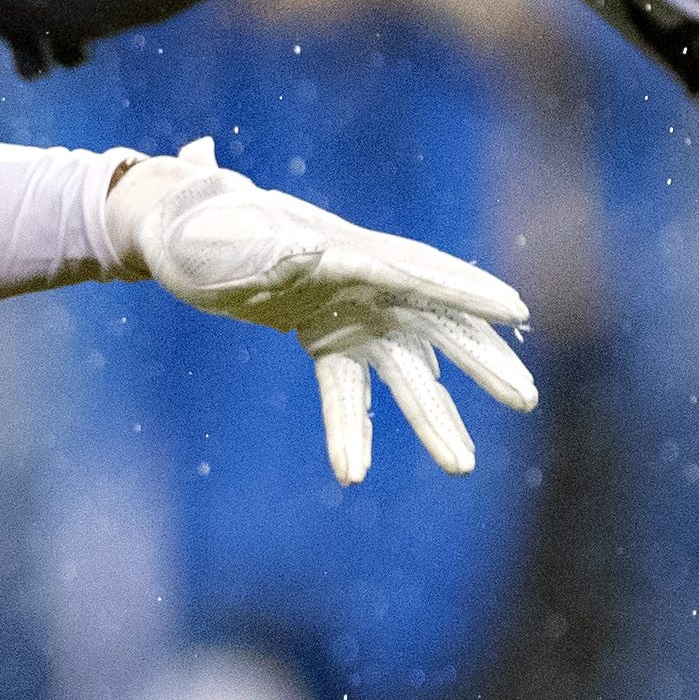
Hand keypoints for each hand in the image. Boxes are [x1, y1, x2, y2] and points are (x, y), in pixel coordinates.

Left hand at [107, 139, 538, 482]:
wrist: (173, 233)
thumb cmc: (203, 225)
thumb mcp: (232, 234)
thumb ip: (271, 247)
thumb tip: (307, 251)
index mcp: (349, 250)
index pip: (421, 272)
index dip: (470, 292)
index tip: (518, 312)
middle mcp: (364, 283)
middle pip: (436, 325)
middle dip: (481, 362)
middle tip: (525, 398)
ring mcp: (349, 314)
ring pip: (404, 373)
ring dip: (433, 418)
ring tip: (462, 467)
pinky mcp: (325, 341)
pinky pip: (347, 392)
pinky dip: (351, 429)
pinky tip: (352, 475)